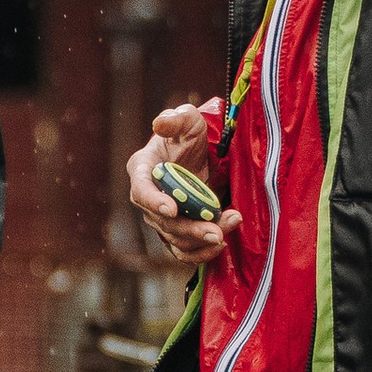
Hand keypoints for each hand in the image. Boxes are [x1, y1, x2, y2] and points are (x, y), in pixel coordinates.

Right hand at [126, 97, 234, 262]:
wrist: (201, 154)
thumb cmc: (189, 135)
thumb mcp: (187, 119)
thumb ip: (175, 119)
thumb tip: (159, 125)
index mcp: (142, 169)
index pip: (141, 190)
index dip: (154, 202)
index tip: (173, 209)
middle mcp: (147, 198)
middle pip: (163, 223)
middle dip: (190, 229)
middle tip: (216, 231)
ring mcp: (161, 218)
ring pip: (176, 239)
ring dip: (202, 240)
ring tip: (230, 224)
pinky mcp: (177, 231)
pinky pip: (184, 251)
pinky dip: (201, 253)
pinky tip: (221, 243)